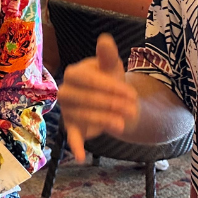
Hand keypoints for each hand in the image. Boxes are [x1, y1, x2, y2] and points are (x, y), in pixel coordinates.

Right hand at [56, 34, 138, 160]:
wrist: (112, 99)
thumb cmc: (109, 79)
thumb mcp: (112, 67)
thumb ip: (107, 55)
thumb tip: (105, 39)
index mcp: (74, 73)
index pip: (87, 80)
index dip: (108, 87)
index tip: (131, 94)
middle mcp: (66, 91)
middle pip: (83, 99)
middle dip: (109, 104)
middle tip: (132, 109)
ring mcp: (68, 110)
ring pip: (82, 116)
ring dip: (103, 120)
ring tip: (123, 125)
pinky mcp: (72, 127)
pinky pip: (71, 137)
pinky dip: (76, 147)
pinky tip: (82, 158)